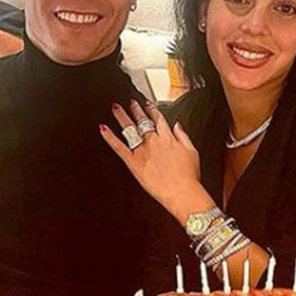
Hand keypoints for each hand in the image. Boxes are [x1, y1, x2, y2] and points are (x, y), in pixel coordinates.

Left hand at [100, 101, 213, 221]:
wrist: (181, 192)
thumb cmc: (188, 177)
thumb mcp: (192, 152)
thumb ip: (183, 136)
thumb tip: (178, 125)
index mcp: (168, 138)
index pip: (158, 118)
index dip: (152, 109)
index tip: (148, 104)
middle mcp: (154, 141)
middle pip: (142, 120)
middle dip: (136, 109)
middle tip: (131, 102)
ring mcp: (142, 151)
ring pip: (130, 129)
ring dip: (122, 116)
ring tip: (116, 108)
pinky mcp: (133, 162)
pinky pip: (118, 147)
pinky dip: (109, 137)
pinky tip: (103, 129)